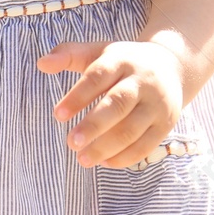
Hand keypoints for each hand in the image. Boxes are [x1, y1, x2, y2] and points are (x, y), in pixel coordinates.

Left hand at [36, 40, 185, 168]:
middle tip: (71, 142)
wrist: (172, 66)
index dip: (77, 96)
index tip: (57, 115)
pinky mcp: (166, 123)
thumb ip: (69, 55)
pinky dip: (125, 157)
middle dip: (93, 125)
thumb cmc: (123, 63)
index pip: (98, 77)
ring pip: (132, 129)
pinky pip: (146, 145)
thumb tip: (41, 64)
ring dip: (106, 147)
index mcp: (121, 60)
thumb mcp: (98, 52)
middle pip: (117, 104)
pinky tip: (105, 162)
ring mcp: (157, 103)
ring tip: (83, 159)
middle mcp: (142, 81)